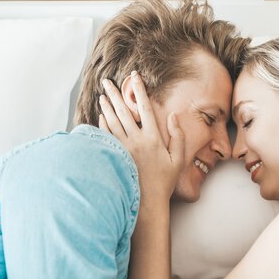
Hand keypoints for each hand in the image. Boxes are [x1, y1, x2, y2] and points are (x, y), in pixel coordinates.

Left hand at [99, 71, 184, 203]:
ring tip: (102, 95)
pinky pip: (107, 137)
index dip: (139, 90)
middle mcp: (137, 141)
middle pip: (124, 111)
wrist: (147, 202)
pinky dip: (103, 124)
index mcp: (153, 138)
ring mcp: (124, 149)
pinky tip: (101, 116)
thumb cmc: (165, 181)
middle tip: (107, 81)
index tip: (135, 77)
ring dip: (107, 107)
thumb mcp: (178, 159)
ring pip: (112, 122)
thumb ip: (178, 137)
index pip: (144, 108)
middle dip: (115, 94)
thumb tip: (173, 116)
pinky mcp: (116, 157)